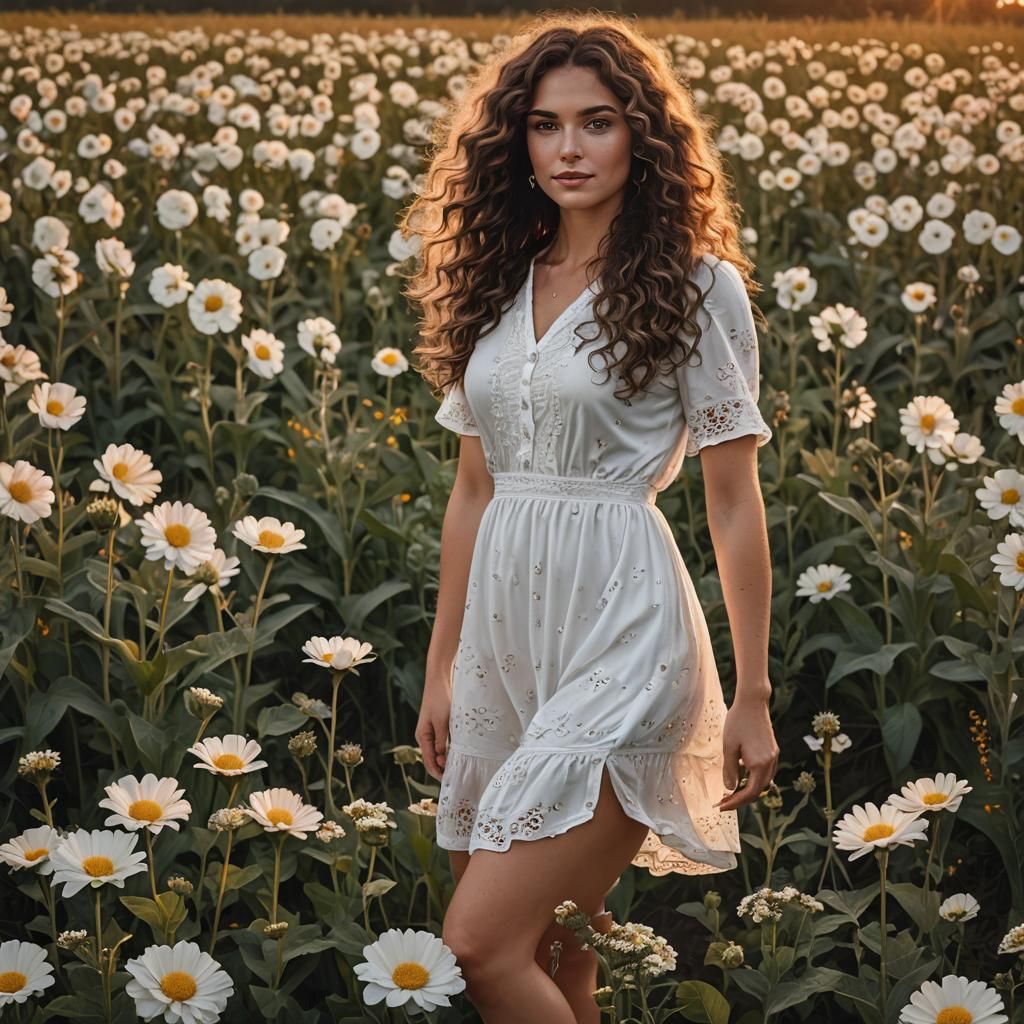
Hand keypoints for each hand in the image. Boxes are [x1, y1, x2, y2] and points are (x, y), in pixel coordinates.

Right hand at [415, 670, 452, 781]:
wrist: (440, 679)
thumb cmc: (440, 698)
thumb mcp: (442, 721)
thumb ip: (441, 740)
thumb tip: (441, 758)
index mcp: (422, 736)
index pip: (429, 761)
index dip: (438, 773)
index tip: (450, 780)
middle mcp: (425, 736)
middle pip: (432, 759)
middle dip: (442, 769)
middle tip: (457, 777)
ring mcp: (432, 731)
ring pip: (438, 752)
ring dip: (446, 760)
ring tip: (459, 769)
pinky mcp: (439, 725)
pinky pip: (442, 743)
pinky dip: (448, 750)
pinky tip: (458, 753)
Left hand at [716, 695, 778, 811]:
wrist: (753, 702)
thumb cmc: (738, 722)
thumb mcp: (729, 747)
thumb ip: (730, 770)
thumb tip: (730, 788)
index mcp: (760, 764)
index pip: (750, 793)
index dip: (736, 802)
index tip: (722, 806)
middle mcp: (770, 763)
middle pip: (758, 790)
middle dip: (741, 798)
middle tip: (724, 801)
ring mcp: (774, 756)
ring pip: (763, 782)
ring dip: (748, 789)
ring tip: (731, 791)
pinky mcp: (773, 750)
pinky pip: (765, 771)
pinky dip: (754, 778)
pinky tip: (741, 775)